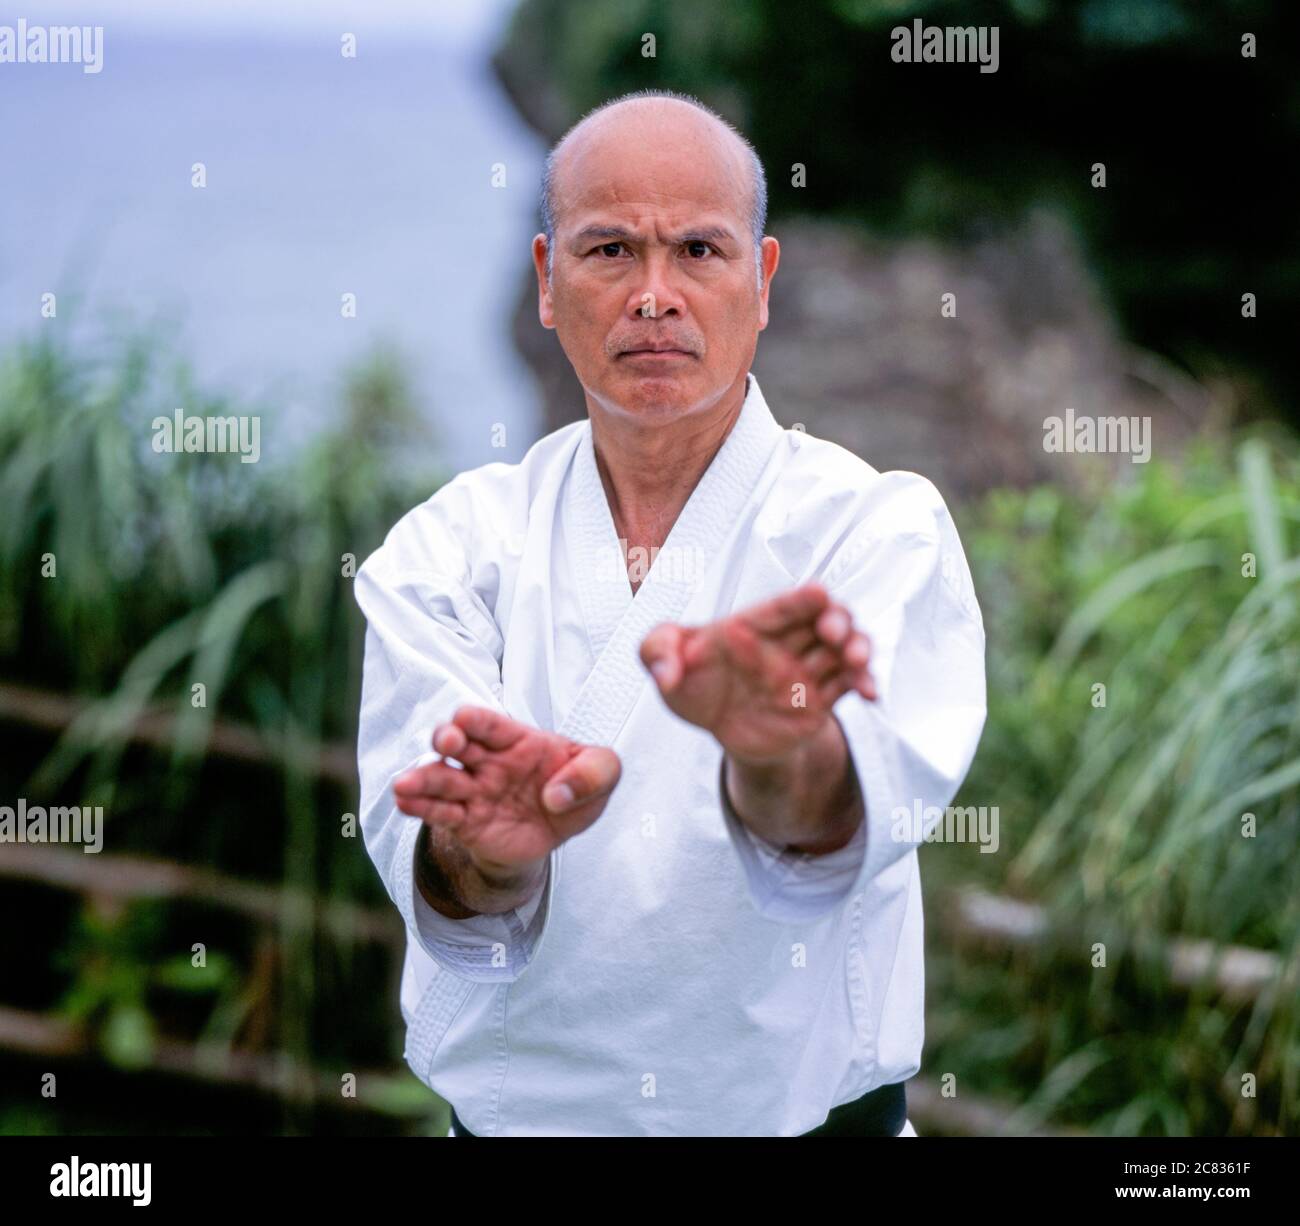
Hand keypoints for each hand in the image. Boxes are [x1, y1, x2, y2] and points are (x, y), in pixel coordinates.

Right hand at [392, 706, 621, 869]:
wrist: (555, 831)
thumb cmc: (574, 789)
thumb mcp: (603, 775)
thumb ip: (595, 773)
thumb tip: (558, 794)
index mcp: (518, 740)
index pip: (491, 723)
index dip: (476, 719)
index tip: (463, 718)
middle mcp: (488, 760)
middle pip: (459, 743)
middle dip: (447, 739)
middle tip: (446, 742)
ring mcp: (473, 790)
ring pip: (442, 779)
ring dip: (423, 779)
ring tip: (404, 786)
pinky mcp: (465, 821)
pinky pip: (441, 813)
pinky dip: (422, 808)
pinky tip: (405, 804)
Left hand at [639, 581, 874, 763]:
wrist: (719, 728)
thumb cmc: (693, 681)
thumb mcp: (662, 659)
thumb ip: (656, 652)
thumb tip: (666, 673)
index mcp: (751, 625)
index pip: (781, 607)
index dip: (800, 599)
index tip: (817, 594)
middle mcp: (784, 642)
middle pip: (824, 620)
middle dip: (837, 619)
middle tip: (835, 631)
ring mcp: (806, 669)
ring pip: (844, 647)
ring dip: (857, 648)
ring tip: (856, 659)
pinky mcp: (820, 698)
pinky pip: (848, 684)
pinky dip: (864, 683)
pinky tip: (870, 691)